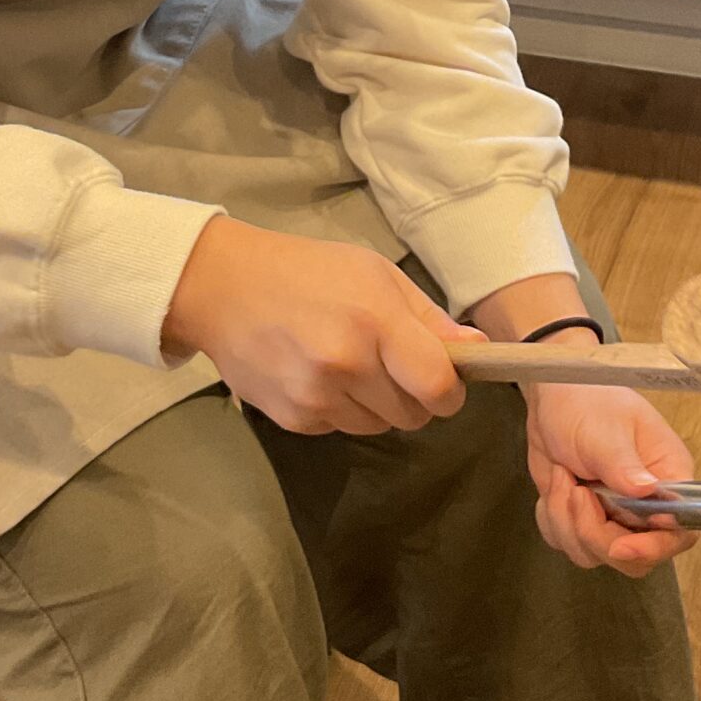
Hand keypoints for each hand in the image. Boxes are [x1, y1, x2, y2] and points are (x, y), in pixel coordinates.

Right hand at [164, 216, 478, 432]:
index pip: (437, 387)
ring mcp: (316, 397)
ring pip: (378, 427)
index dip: (450, 392)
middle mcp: (346, 365)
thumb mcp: (374, 274)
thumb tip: (477, 351)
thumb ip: (428, 317)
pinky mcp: (292, 419)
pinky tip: (318, 374)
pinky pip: (340, 429)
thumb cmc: (307, 271)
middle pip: (413, 416)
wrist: (223, 288)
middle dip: (413, 397)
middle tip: (391, 365)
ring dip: (376, 405)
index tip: (444, 382)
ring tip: (348, 364)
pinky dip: (340, 410)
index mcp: (375, 322)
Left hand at [524, 347, 697, 576]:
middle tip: (577, 494)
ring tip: (564, 478)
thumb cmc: (588, 402)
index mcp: (669, 478)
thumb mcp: (605, 430)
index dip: (652, 548)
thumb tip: (648, 491)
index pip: (678, 532)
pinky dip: (553, 519)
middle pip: (634, 558)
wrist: (554, 398)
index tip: (620, 544)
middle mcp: (648, 505)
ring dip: (567, 521)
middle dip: (595, 534)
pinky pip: (568, 544)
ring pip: (595, 554)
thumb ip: (623, 464)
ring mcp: (616, 516)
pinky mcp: (586, 520)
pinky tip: (556, 486)